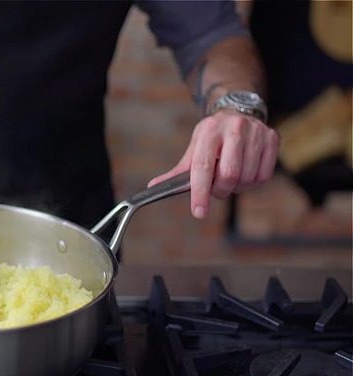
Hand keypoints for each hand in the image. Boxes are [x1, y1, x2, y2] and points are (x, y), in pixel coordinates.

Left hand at [148, 110, 279, 217]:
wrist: (238, 111)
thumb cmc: (213, 136)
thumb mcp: (194, 148)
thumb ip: (178, 170)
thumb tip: (154, 186)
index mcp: (209, 130)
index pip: (203, 167)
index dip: (200, 192)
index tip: (198, 212)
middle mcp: (234, 128)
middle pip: (229, 175)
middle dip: (220, 191)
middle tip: (217, 189)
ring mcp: (256, 132)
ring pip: (247, 178)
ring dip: (237, 187)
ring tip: (231, 177)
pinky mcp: (273, 138)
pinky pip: (264, 176)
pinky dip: (253, 182)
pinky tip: (246, 171)